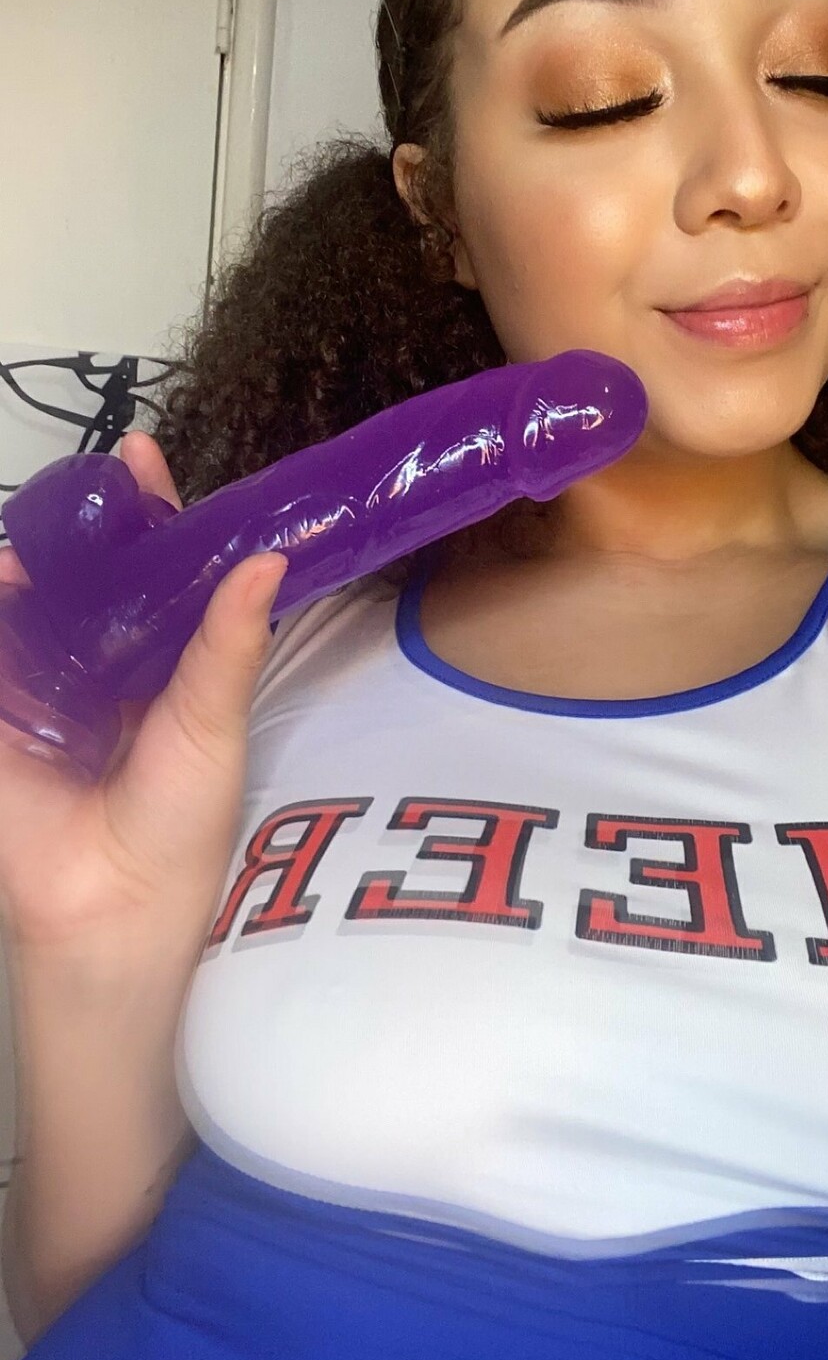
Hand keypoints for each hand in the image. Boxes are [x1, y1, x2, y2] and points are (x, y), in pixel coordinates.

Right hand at [0, 432, 287, 971]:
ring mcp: (47, 686)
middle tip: (93, 484)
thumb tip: (269, 557)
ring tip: (45, 535)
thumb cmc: (180, 824)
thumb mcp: (213, 720)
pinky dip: (0, 607)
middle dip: (84, 528)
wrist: (112, 906)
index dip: (150, 513)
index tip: (141, 454)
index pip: (157, 570)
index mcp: (165, 662)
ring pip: (33, 602)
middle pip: (89, 575)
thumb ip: (229, 639)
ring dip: (34, 563)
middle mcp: (105, 665)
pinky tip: (7, 577)